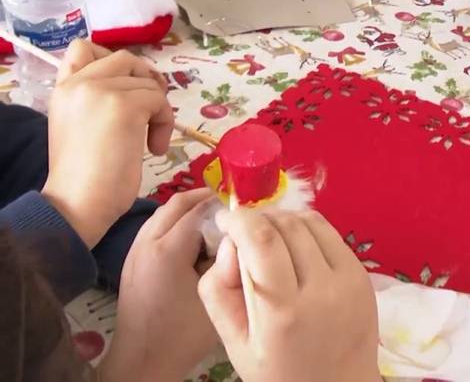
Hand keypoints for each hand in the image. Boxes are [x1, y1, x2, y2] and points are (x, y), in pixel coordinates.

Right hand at [42, 40, 171, 247]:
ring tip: (150, 141)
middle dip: (145, 81)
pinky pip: (160, 101)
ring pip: (148, 82)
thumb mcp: (81, 125)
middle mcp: (79, 83)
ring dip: (159, 110)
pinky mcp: (124, 105)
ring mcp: (101, 91)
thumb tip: (135, 85)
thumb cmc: (83, 175)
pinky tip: (154, 148)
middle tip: (151, 111)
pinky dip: (165, 123)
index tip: (127, 88)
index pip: (83, 48)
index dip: (112, 60)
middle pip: (125, 58)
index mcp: (63, 88)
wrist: (79, 201)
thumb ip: (95, 100)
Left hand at [99, 189, 219, 381]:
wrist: (142, 360)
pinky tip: (193, 237)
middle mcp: (146, 243)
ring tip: (215, 218)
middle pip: (175, 204)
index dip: (223, 205)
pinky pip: (155, 227)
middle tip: (231, 205)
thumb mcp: (215, 294)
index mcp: (167, 250)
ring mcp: (135, 251)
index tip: (246, 208)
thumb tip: (235, 235)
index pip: (198, 211)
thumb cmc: (182, 333)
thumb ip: (226, 259)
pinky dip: (175, 222)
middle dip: (204, 199)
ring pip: (162, 213)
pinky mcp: (132, 261)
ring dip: (188, 209)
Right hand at [198, 209, 381, 381]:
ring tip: (268, 235)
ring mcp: (348, 280)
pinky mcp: (363, 275)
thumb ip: (219, 291)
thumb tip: (230, 244)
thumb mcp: (235, 343)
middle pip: (285, 226)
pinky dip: (308, 229)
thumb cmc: (279, 371)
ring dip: (283, 219)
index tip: (225, 219)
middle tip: (244, 230)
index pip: (261, 241)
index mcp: (283, 312)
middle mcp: (321, 290)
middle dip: (258, 219)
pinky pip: (331, 234)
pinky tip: (295, 245)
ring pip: (310, 223)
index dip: (239, 219)